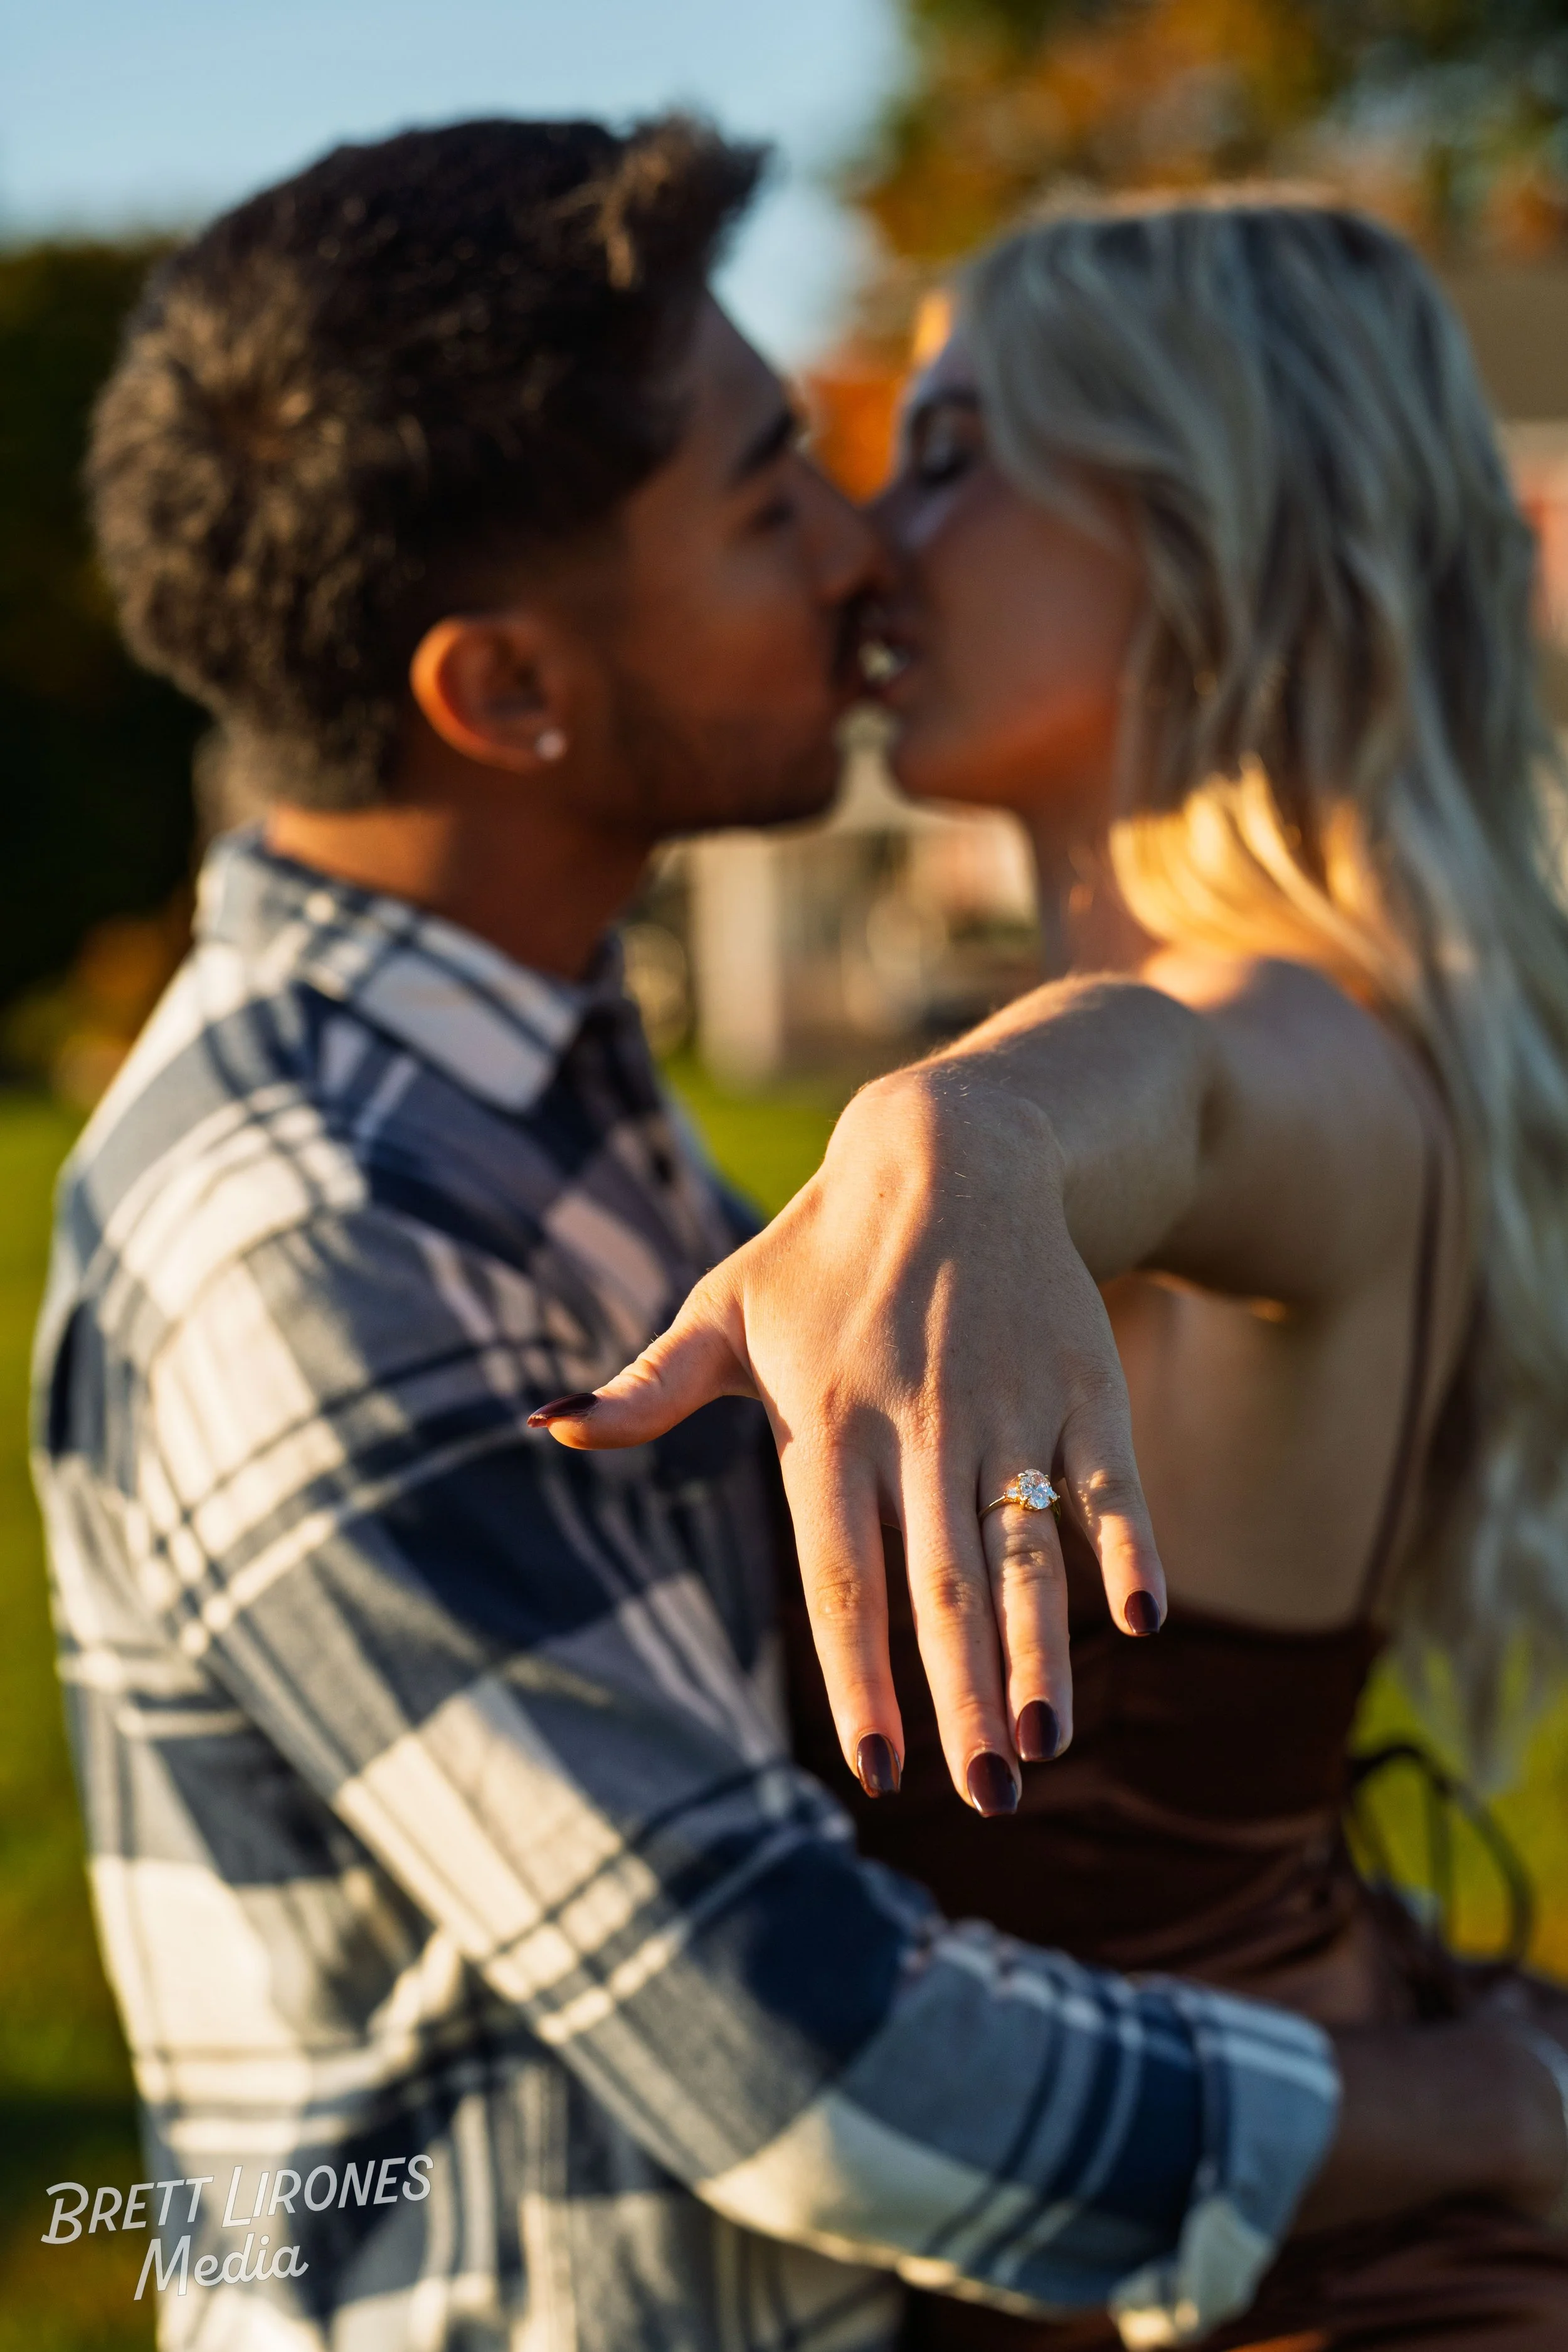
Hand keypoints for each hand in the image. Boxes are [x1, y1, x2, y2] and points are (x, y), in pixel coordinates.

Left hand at [530, 1065, 1165, 1810]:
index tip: (874, 1773)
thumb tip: (544, 1425)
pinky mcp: (1083, 1383)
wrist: (955, 1147)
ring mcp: (1008, 1404)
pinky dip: (1129, 1546)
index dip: (861, 1676)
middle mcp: (922, 1421)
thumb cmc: (821, 1251)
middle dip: (960, 1696)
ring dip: (1041, 1650)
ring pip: (1026, 1547)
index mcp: (827, 1419)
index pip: (839, 1575)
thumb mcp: (724, 1309)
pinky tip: (1142, 1623)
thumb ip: (646, 1387)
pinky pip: (1111, 1480)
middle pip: (940, 1581)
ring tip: (1046, 1744)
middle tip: (986, 1800)